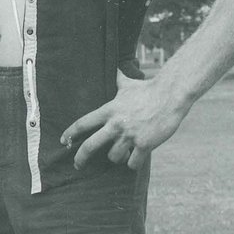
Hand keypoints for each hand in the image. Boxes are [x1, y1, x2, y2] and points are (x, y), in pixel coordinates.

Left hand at [61, 70, 188, 171]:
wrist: (170, 95)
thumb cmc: (149, 89)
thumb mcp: (129, 85)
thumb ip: (119, 80)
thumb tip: (116, 68)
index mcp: (109, 110)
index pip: (83, 123)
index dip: (70, 133)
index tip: (63, 141)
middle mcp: (116, 124)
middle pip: (90, 146)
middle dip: (80, 158)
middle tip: (77, 165)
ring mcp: (130, 136)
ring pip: (114, 157)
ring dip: (117, 157)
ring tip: (124, 151)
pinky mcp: (144, 145)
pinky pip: (132, 163)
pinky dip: (134, 163)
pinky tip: (138, 157)